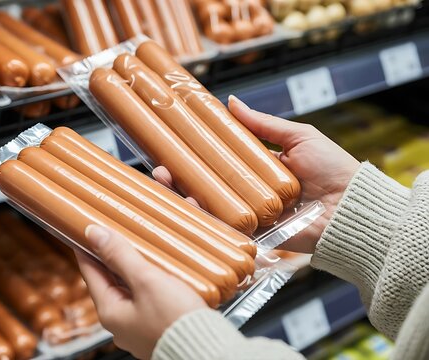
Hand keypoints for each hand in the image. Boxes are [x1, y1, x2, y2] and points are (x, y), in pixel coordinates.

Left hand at [76, 225, 206, 359]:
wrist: (208, 350)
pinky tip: (160, 270)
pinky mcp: (158, 326)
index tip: (86, 229)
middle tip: (115, 232)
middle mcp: (121, 322)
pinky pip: (147, 298)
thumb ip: (120, 256)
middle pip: (110, 280)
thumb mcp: (146, 281)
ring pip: (130, 288)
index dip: (86, 248)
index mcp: (110, 312)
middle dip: (113, 255)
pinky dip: (150, 281)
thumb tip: (94, 234)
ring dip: (134, 267)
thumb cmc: (176, 321)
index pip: (90, 272)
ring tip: (139, 246)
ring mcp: (139, 326)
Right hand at [153, 96, 359, 252]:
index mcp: (258, 170)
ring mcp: (250, 215)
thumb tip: (231, 102)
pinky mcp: (254, 235)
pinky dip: (202, 217)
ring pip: (210, 206)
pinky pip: (224, 227)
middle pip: (208, 184)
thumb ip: (264, 124)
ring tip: (164, 182)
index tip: (174, 145)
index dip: (196, 154)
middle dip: (180, 177)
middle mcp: (249, 192)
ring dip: (183, 195)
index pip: (220, 161)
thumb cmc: (332, 169)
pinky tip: (185, 204)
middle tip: (160, 168)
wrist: (353, 208)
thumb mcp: (298, 137)